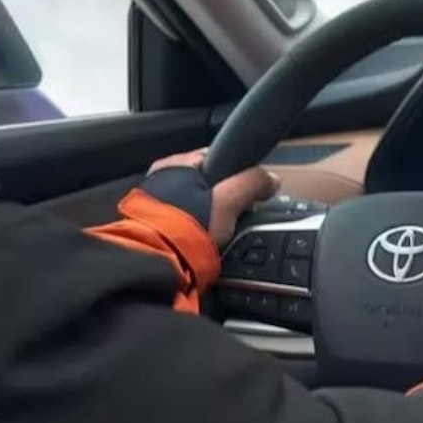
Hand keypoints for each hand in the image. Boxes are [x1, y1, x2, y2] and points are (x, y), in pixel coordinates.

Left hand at [147, 148, 280, 244]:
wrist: (153, 266)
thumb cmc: (186, 227)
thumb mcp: (229, 200)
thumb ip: (253, 182)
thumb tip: (272, 178)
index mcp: (174, 164)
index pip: (217, 157)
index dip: (239, 174)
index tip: (250, 193)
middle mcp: (159, 180)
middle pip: (206, 184)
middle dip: (223, 200)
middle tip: (236, 218)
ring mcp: (151, 205)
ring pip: (194, 206)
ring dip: (209, 218)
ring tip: (218, 236)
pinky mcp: (151, 229)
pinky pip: (183, 224)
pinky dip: (194, 232)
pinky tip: (201, 244)